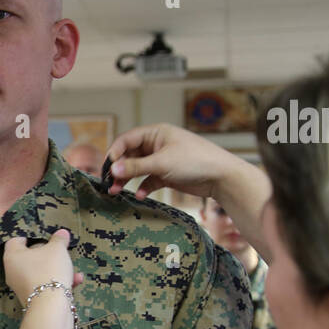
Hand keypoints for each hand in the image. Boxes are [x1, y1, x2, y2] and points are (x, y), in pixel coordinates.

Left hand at [3, 229, 83, 300]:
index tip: (44, 238)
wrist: (50, 306)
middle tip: (61, 253)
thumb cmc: (49, 270)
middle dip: (49, 255)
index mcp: (12, 256)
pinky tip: (76, 281)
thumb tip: (62, 233)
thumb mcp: (57, 250)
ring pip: (41, 273)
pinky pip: (45, 286)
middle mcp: (13, 271)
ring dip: (58, 270)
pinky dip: (58, 283)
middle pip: (30, 258)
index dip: (29, 237)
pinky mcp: (31, 299)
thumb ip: (59, 239)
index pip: (16, 241)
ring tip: (74, 271)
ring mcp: (21, 287)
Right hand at [104, 122, 242, 201]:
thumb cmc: (196, 161)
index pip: (126, 140)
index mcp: (156, 133)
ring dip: (127, 180)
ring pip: (138, 169)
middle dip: (118, 169)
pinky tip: (140, 195)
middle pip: (130, 155)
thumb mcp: (162, 163)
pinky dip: (143, 187)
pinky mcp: (168, 174)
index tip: (107, 168)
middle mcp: (157, 145)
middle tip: (108, 184)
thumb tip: (112, 169)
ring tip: (116, 192)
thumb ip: (135, 167)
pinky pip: (149, 180)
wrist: (222, 177)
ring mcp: (162, 160)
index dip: (114, 153)